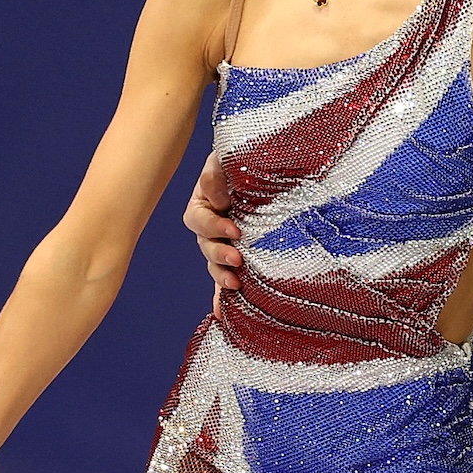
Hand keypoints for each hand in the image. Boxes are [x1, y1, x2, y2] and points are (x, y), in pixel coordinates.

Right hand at [184, 153, 241, 309]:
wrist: (274, 165)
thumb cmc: (249, 159)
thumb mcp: (228, 159)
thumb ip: (217, 172)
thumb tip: (217, 198)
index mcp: (205, 203)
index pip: (198, 219)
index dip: (212, 226)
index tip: (234, 229)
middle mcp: (211, 227)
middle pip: (205, 246)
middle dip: (219, 254)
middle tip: (237, 258)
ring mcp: (224, 244)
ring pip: (214, 265)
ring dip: (222, 275)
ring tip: (237, 283)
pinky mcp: (239, 258)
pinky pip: (226, 280)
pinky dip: (221, 298)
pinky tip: (221, 314)